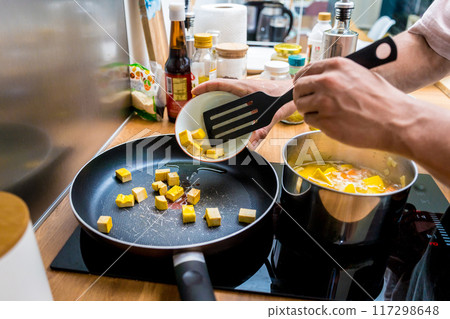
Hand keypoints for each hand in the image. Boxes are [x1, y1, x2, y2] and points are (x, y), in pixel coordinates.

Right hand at [192, 78, 294, 148]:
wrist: (294, 90)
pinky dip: (226, 100)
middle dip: (207, 92)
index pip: (222, 83)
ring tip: (205, 105)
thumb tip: (251, 145)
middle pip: (221, 87)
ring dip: (215, 95)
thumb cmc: (285, 97)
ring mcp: (247, 88)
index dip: (207, 86)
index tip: (195, 91)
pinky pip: (234, 94)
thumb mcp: (273, 116)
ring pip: (226, 90)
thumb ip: (262, 131)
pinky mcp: (250, 92)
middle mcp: (244, 86)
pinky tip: (224, 110)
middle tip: (196, 101)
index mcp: (247, 87)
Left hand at [293, 57, 416, 151]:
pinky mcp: (324, 120)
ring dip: (308, 110)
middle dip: (301, 96)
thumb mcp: (361, 75)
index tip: (300, 85)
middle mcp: (327, 81)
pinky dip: (316, 122)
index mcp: (337, 66)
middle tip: (309, 103)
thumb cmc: (383, 100)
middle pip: (299, 88)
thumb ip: (338, 75)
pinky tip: (331, 122)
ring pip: (301, 105)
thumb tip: (320, 79)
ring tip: (323, 114)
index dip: (302, 79)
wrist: (396, 120)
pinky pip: (309, 120)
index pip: (307, 70)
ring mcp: (324, 102)